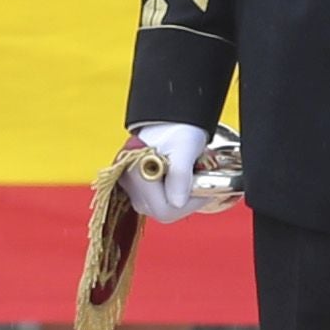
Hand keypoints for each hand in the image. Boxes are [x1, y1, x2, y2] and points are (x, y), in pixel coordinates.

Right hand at [122, 121, 238, 222]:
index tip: (202, 187)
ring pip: (156, 208)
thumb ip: (180, 175)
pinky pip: (153, 202)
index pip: (164, 208)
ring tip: (187, 180)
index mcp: (137, 171)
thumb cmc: (178, 128)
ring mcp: (129, 184)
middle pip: (159, 211)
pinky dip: (168, 196)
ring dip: (176, 199)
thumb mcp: (185, 147)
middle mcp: (128, 181)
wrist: (169, 118)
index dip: (189, 203)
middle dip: (183, 202)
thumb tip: (177, 203)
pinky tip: (177, 183)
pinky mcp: (133, 185)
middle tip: (197, 183)